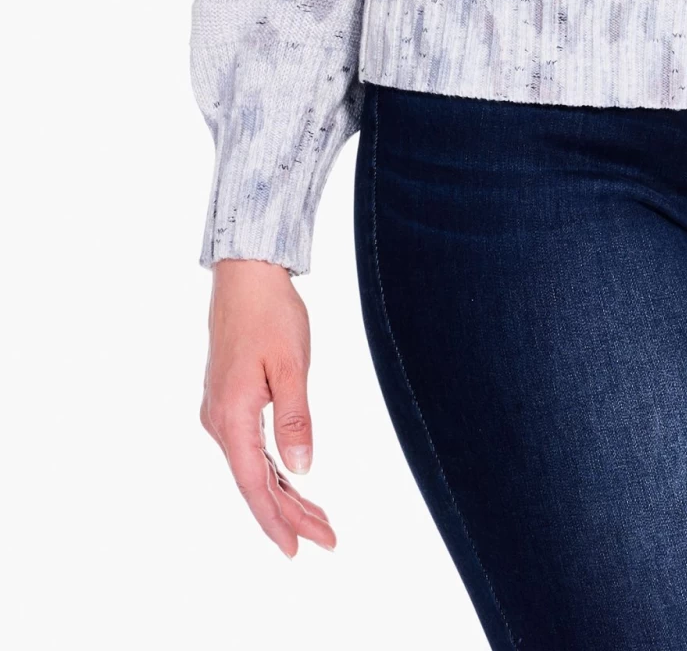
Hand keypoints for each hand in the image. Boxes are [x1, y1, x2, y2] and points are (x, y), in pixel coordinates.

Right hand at [200, 258, 337, 557]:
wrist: (246, 277)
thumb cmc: (271, 315)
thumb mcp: (290, 365)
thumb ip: (295, 419)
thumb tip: (303, 468)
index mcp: (232, 417)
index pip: (254, 485)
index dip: (276, 520)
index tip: (297, 550)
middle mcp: (219, 422)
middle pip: (255, 482)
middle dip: (290, 513)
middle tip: (327, 538)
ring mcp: (221, 413)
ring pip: (253, 468)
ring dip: (285, 494)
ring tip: (318, 520)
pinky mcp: (229, 402)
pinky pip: (250, 449)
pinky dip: (273, 470)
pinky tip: (292, 482)